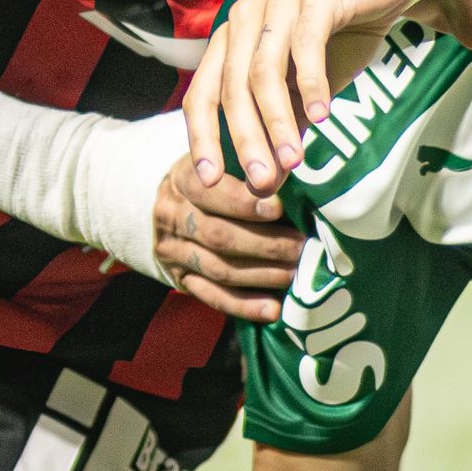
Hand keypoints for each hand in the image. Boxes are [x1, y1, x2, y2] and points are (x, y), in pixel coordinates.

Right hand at [140, 164, 301, 322]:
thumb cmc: (213, 179)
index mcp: (182, 180)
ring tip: (292, 274)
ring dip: (261, 275)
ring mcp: (173, 252)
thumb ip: (252, 165)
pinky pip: (212, 297)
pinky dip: (244, 306)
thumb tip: (290, 170)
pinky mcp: (180, 279)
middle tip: (300, 246)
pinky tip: (272, 309)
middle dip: (264, 243)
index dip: (243, 203)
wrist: (172, 208)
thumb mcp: (223, 161)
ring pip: (218, 268)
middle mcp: (171, 216)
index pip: (209, 192)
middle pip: (217, 234)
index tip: (278, 208)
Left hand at [186, 0, 425, 194]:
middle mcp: (244, 20)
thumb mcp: (305, 92)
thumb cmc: (336, 36)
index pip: (203, 96)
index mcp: (230, 43)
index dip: (203, 138)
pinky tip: (322, 118)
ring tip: (293, 161)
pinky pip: (305, 44)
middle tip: (261, 180)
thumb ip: (283, 131)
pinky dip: (311, 83)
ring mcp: (277, 4)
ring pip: (265, 71)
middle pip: (232, 89)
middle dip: (246, 139)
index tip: (211, 180)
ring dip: (277, 120)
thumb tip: (265, 186)